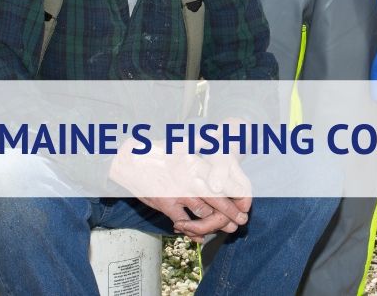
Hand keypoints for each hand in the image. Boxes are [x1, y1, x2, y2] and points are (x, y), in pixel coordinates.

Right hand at [108, 141, 249, 241]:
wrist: (131, 160)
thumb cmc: (157, 154)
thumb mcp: (180, 146)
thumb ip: (199, 148)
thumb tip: (215, 139)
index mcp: (195, 163)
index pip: (222, 180)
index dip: (236, 192)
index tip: (245, 201)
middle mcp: (190, 178)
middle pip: (218, 199)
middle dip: (232, 212)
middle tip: (242, 220)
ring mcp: (178, 192)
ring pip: (204, 213)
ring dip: (217, 223)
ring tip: (228, 229)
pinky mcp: (166, 203)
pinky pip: (184, 222)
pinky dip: (194, 231)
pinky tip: (200, 237)